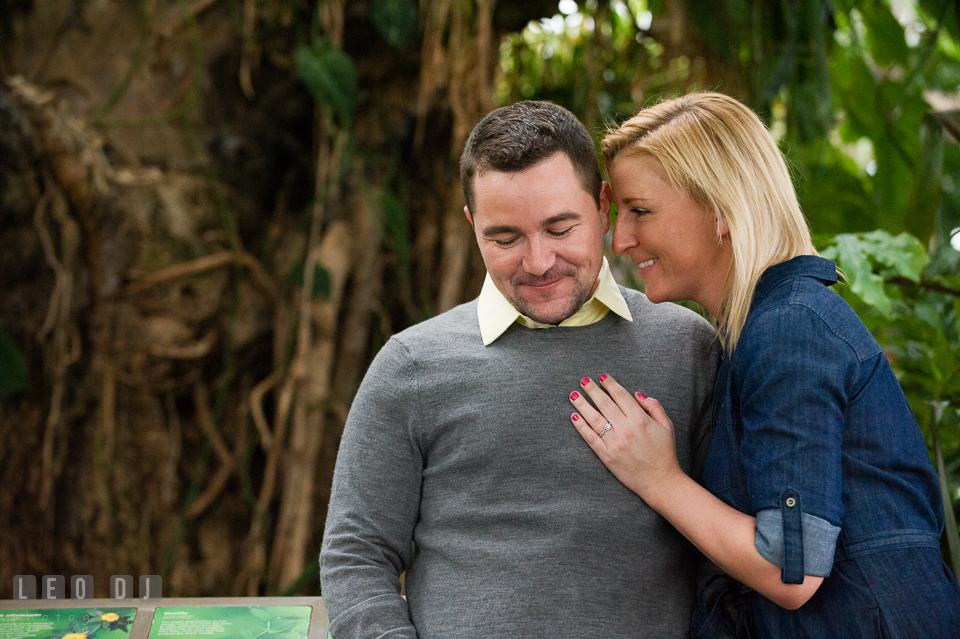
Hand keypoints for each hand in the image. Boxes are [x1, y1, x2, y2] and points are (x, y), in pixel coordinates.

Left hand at [569, 374, 683, 501]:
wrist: (660, 481)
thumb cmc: (664, 453)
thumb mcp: (667, 426)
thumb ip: (654, 406)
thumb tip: (636, 394)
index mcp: (640, 419)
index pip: (620, 395)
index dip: (610, 384)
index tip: (601, 377)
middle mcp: (625, 429)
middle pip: (604, 403)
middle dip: (592, 390)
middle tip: (583, 380)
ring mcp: (614, 443)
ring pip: (594, 418)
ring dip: (582, 404)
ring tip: (573, 395)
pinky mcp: (606, 456)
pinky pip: (590, 438)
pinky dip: (581, 427)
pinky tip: (574, 417)